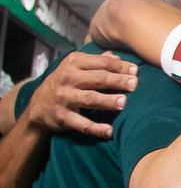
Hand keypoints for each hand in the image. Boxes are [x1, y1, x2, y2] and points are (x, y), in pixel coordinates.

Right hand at [23, 51, 138, 139]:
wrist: (39, 106)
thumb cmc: (65, 83)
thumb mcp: (75, 67)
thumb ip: (97, 61)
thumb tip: (118, 56)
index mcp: (73, 64)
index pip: (101, 63)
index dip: (119, 66)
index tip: (135, 71)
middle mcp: (68, 79)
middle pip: (98, 79)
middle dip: (117, 81)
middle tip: (134, 84)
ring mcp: (64, 98)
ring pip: (89, 99)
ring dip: (107, 101)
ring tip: (123, 102)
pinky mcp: (62, 116)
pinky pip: (81, 123)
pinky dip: (95, 128)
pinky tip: (109, 131)